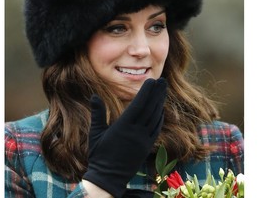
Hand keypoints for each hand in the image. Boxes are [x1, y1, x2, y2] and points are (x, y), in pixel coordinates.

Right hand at [83, 78, 166, 197]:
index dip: (146, 92)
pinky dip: (160, 118)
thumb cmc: (99, 154)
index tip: (152, 81)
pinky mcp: (147, 147)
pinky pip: (156, 130)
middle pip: (149, 109)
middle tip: (162, 81)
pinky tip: (161, 109)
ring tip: (163, 90)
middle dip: (156, 93)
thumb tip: (94, 96)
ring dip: (160, 103)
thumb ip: (97, 113)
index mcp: (123, 127)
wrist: (108, 178)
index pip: (138, 105)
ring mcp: (143, 140)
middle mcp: (136, 132)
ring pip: (155, 118)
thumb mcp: (95, 133)